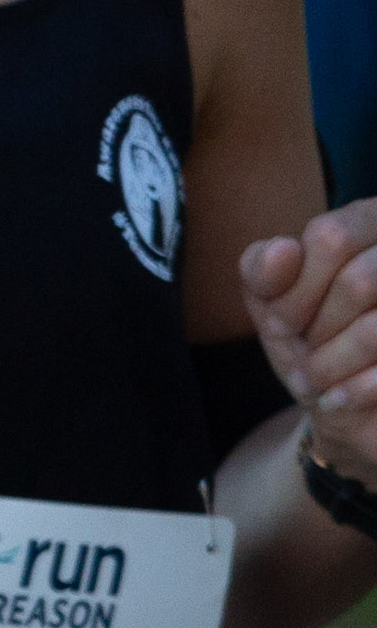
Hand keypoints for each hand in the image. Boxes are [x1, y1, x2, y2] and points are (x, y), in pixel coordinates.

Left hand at [241, 202, 376, 441]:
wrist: (348, 404)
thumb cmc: (311, 340)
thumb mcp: (271, 303)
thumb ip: (262, 269)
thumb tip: (282, 250)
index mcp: (373, 223)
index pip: (330, 237)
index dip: (293, 290)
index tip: (280, 323)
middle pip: (361, 281)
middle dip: (314, 329)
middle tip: (303, 352)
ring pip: (376, 330)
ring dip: (327, 365)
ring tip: (314, 380)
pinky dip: (349, 393)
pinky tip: (336, 399)